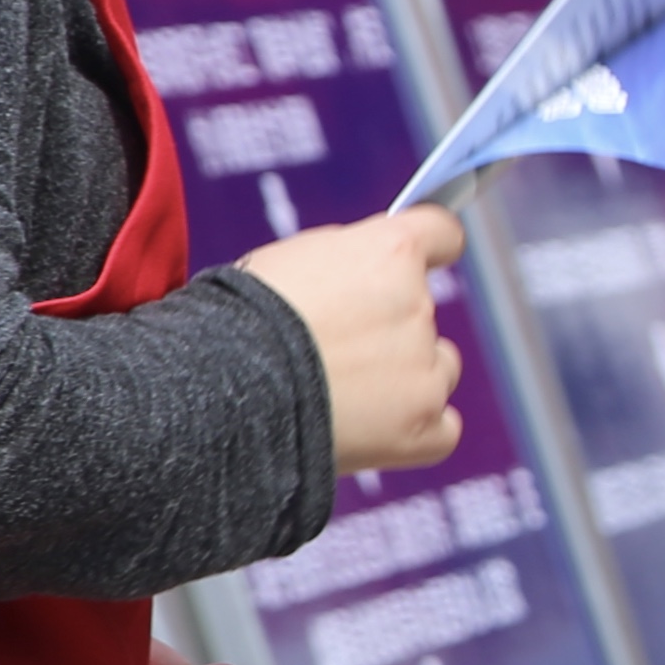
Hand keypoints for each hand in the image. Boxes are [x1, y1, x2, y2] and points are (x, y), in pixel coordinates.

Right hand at [242, 200, 470, 473]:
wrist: (221, 391)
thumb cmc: (240, 322)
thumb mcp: (291, 260)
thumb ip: (348, 259)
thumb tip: (373, 266)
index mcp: (390, 253)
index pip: (442, 234)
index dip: (431, 250)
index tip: (423, 263)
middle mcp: (417, 307)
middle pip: (423, 313)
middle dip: (388, 328)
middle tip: (333, 350)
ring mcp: (424, 372)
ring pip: (438, 370)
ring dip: (407, 380)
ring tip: (345, 394)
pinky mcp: (422, 428)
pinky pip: (443, 428)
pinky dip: (414, 430)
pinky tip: (372, 430)